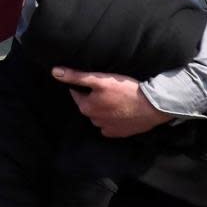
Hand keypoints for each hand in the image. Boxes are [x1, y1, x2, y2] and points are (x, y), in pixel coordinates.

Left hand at [51, 67, 172, 137]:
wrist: (152, 106)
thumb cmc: (125, 90)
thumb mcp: (100, 79)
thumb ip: (76, 76)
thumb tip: (54, 72)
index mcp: (86, 107)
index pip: (77, 93)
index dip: (85, 86)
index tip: (96, 81)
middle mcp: (93, 121)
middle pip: (89, 105)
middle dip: (94, 97)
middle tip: (109, 89)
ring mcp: (106, 128)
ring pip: (100, 115)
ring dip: (104, 108)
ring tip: (117, 99)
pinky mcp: (119, 133)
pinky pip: (110, 125)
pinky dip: (113, 118)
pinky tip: (122, 111)